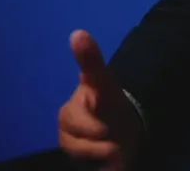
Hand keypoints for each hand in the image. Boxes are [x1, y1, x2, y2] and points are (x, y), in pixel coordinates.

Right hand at [57, 30, 142, 170]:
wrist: (123, 128)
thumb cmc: (111, 104)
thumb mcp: (104, 82)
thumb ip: (91, 60)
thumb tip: (77, 32)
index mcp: (71, 111)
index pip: (75, 121)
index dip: (92, 126)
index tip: (104, 128)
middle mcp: (66, 132)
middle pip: (79, 145)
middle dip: (101, 141)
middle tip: (115, 134)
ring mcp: (71, 150)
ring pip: (84, 159)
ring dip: (105, 156)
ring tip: (115, 146)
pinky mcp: (79, 164)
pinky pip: (91, 169)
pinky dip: (105, 169)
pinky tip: (112, 162)